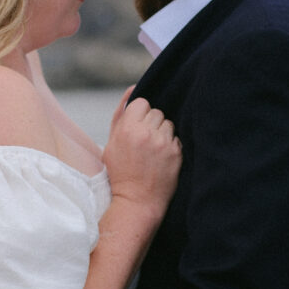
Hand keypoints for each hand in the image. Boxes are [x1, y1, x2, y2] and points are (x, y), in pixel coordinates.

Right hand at [104, 93, 181, 215]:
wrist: (137, 200)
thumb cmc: (121, 172)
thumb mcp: (111, 143)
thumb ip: (121, 114)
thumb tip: (132, 88)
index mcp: (127, 128)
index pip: (142, 103)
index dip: (139, 115)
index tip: (136, 128)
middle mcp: (146, 133)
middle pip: (156, 112)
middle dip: (151, 124)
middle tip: (144, 142)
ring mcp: (163, 143)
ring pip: (168, 123)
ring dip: (162, 133)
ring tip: (153, 150)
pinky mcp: (176, 152)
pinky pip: (176, 137)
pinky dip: (170, 145)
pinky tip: (161, 158)